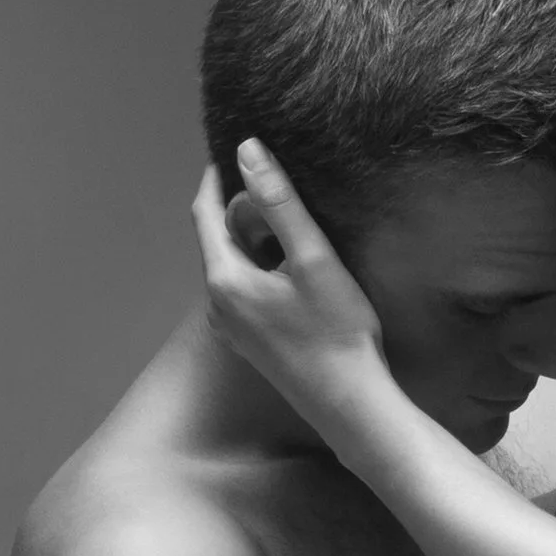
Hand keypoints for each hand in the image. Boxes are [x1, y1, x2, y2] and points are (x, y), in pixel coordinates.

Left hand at [190, 141, 389, 440]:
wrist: (351, 406)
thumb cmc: (337, 333)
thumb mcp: (313, 257)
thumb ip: (279, 202)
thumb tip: (247, 150)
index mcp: (224, 280)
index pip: (204, 212)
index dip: (216, 177)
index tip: (236, 152)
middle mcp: (218, 307)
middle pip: (218, 240)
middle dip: (241, 211)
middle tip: (279, 191)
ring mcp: (232, 331)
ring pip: (233, 268)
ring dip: (253, 243)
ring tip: (289, 228)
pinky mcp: (252, 346)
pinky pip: (245, 293)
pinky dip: (260, 271)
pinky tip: (292, 272)